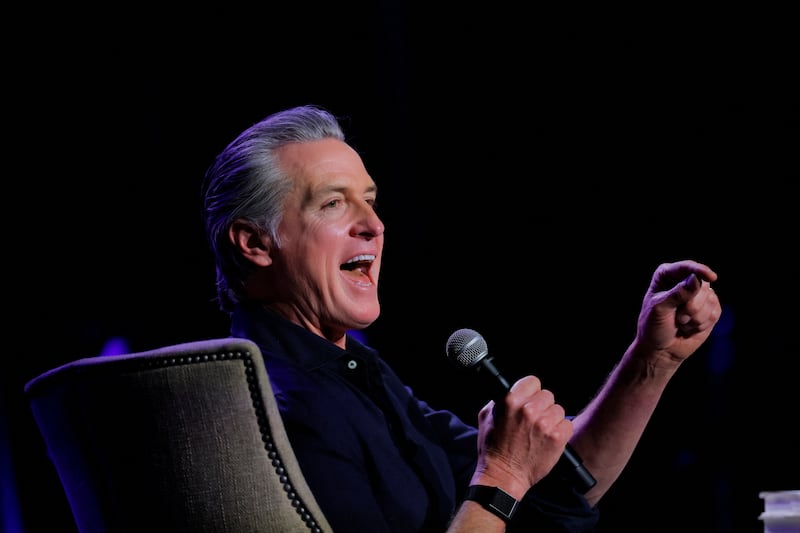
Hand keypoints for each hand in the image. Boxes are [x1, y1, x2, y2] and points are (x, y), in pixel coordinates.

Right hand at [470, 375, 572, 498]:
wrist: (503, 476)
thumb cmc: (493, 449)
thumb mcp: (485, 417)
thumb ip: (499, 400)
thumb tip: (511, 391)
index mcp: (510, 400)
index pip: (532, 381)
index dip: (531, 392)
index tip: (529, 400)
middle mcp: (529, 410)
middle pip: (547, 395)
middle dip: (541, 406)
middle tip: (533, 420)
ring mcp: (544, 424)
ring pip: (558, 410)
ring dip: (551, 419)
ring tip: (540, 432)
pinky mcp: (557, 438)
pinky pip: (566, 425)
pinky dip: (560, 432)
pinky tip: (548, 439)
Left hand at [636, 259, 721, 363]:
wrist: (660, 349)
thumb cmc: (654, 326)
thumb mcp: (660, 309)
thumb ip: (677, 294)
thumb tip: (697, 279)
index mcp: (667, 275)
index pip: (686, 267)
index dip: (699, 270)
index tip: (711, 277)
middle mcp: (685, 281)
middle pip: (701, 286)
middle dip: (691, 306)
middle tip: (677, 318)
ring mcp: (699, 295)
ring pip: (710, 300)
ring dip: (695, 318)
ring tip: (680, 323)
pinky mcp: (710, 309)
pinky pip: (715, 312)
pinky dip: (702, 324)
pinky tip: (690, 328)